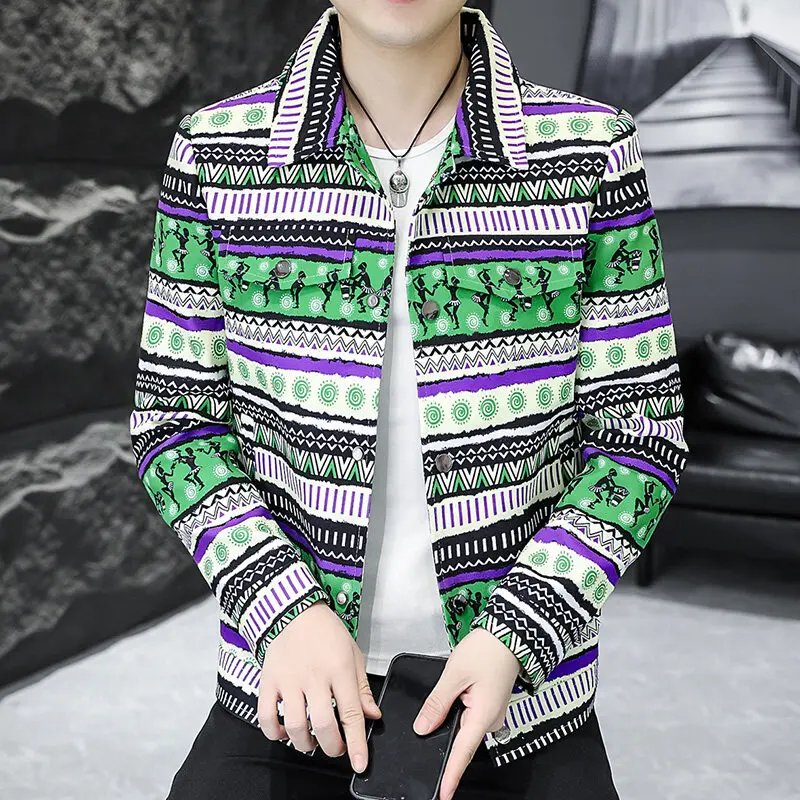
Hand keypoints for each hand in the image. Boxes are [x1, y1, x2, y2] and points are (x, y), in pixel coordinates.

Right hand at [257, 599, 381, 772]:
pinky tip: (285, 732)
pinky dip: (275, 732)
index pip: (351, 714)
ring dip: (305, 743)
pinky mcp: (268, 680)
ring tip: (312, 741)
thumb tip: (372, 716)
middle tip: (336, 748)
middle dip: (332, 747)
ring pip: (295, 726)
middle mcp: (314, 676)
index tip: (359, 763)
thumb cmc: (327, 632)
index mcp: (339, 669)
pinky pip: (266, 716)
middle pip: (323, 725)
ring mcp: (289, 679)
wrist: (295, 610)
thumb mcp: (353, 654)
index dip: (357, 743)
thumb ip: (362, 688)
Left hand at [412, 628, 520, 799]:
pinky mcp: (489, 706)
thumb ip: (437, 703)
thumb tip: (422, 727)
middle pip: (461, 741)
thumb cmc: (487, 649)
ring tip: (448, 695)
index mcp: (483, 716)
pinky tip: (452, 698)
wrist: (510, 633)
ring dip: (450, 721)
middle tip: (432, 722)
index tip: (442, 794)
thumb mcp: (454, 674)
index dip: (450, 775)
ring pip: (463, 727)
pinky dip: (457, 713)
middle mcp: (490, 720)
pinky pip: (469, 717)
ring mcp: (491, 714)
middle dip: (443, 739)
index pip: (462, 753)